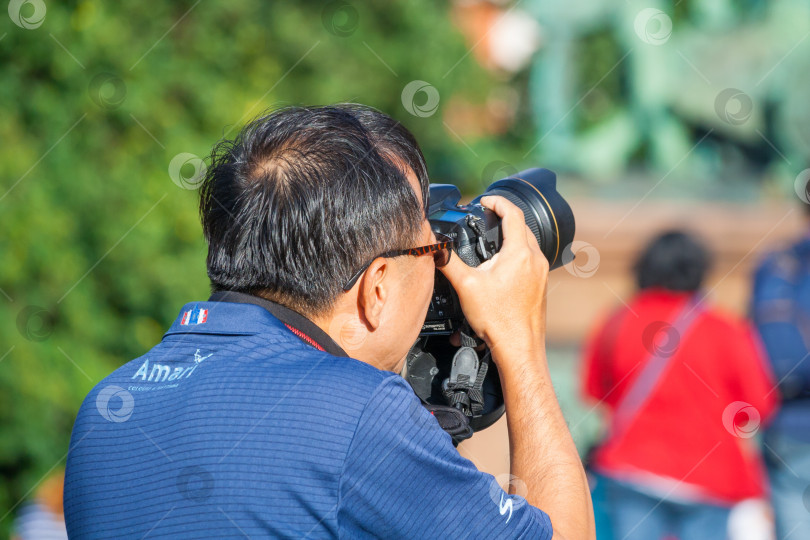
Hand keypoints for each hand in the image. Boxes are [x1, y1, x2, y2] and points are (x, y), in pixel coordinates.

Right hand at [438, 195, 548, 357]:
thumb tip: (434, 247)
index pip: (513, 213)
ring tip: (492, 242)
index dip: (498, 202)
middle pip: (523, 227)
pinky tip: (501, 268)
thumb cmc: (498, 320)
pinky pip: (530, 261)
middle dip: (504, 218)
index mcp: (520, 253)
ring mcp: (541, 274)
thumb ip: (449, 261)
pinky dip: (517, 255)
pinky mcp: (540, 287)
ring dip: (512, 237)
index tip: (485, 200)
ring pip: (528, 244)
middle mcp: (535, 260)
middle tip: (486, 218)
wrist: (518, 348)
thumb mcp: (466, 286)